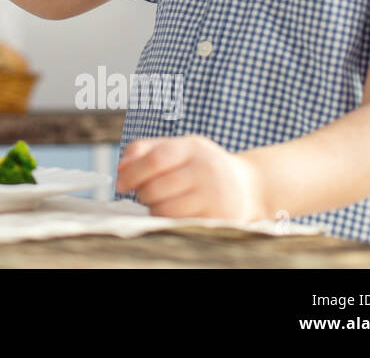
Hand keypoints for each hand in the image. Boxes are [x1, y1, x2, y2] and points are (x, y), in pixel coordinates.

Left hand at [114, 134, 269, 221]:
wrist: (250, 187)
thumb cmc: (204, 166)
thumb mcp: (182, 148)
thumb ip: (148, 150)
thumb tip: (120, 166)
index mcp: (193, 147)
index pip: (155, 159)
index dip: (132, 172)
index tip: (119, 183)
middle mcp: (206, 169)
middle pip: (156, 187)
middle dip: (140, 193)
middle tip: (141, 194)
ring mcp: (214, 195)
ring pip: (165, 209)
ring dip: (152, 209)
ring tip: (157, 203)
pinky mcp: (218, 218)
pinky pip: (179, 223)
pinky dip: (167, 220)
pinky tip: (171, 213)